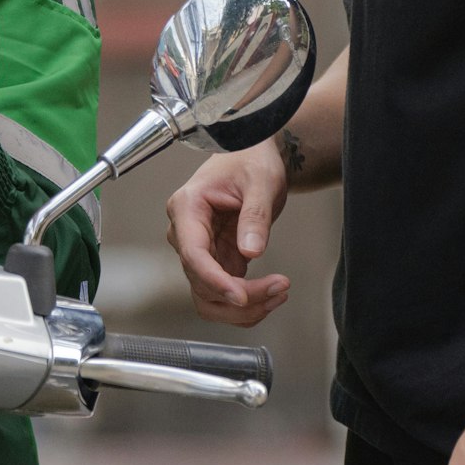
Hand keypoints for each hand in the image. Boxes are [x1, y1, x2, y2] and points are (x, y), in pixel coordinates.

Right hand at [167, 142, 291, 326]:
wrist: (253, 157)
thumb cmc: (251, 160)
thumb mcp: (260, 182)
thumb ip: (255, 216)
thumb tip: (251, 251)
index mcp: (187, 208)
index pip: (193, 255)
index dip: (215, 280)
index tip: (242, 296)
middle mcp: (185, 233)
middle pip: (202, 283)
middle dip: (240, 296)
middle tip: (279, 288)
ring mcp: (199, 250)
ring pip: (209, 297)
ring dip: (242, 308)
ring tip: (277, 295)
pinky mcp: (215, 261)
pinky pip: (223, 294)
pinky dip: (247, 302)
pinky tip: (271, 293)